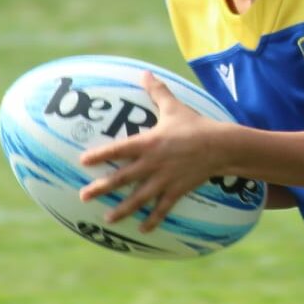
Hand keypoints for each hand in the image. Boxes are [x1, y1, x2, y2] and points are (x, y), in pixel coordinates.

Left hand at [77, 72, 216, 229]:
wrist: (221, 145)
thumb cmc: (195, 124)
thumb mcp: (174, 107)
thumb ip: (157, 91)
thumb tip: (145, 72)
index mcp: (148, 142)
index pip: (118, 149)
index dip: (100, 155)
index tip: (82, 162)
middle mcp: (152, 163)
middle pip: (122, 178)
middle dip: (102, 187)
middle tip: (84, 196)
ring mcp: (164, 179)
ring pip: (139, 198)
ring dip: (122, 209)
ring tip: (107, 219)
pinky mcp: (177, 190)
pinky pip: (162, 209)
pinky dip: (153, 220)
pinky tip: (142, 230)